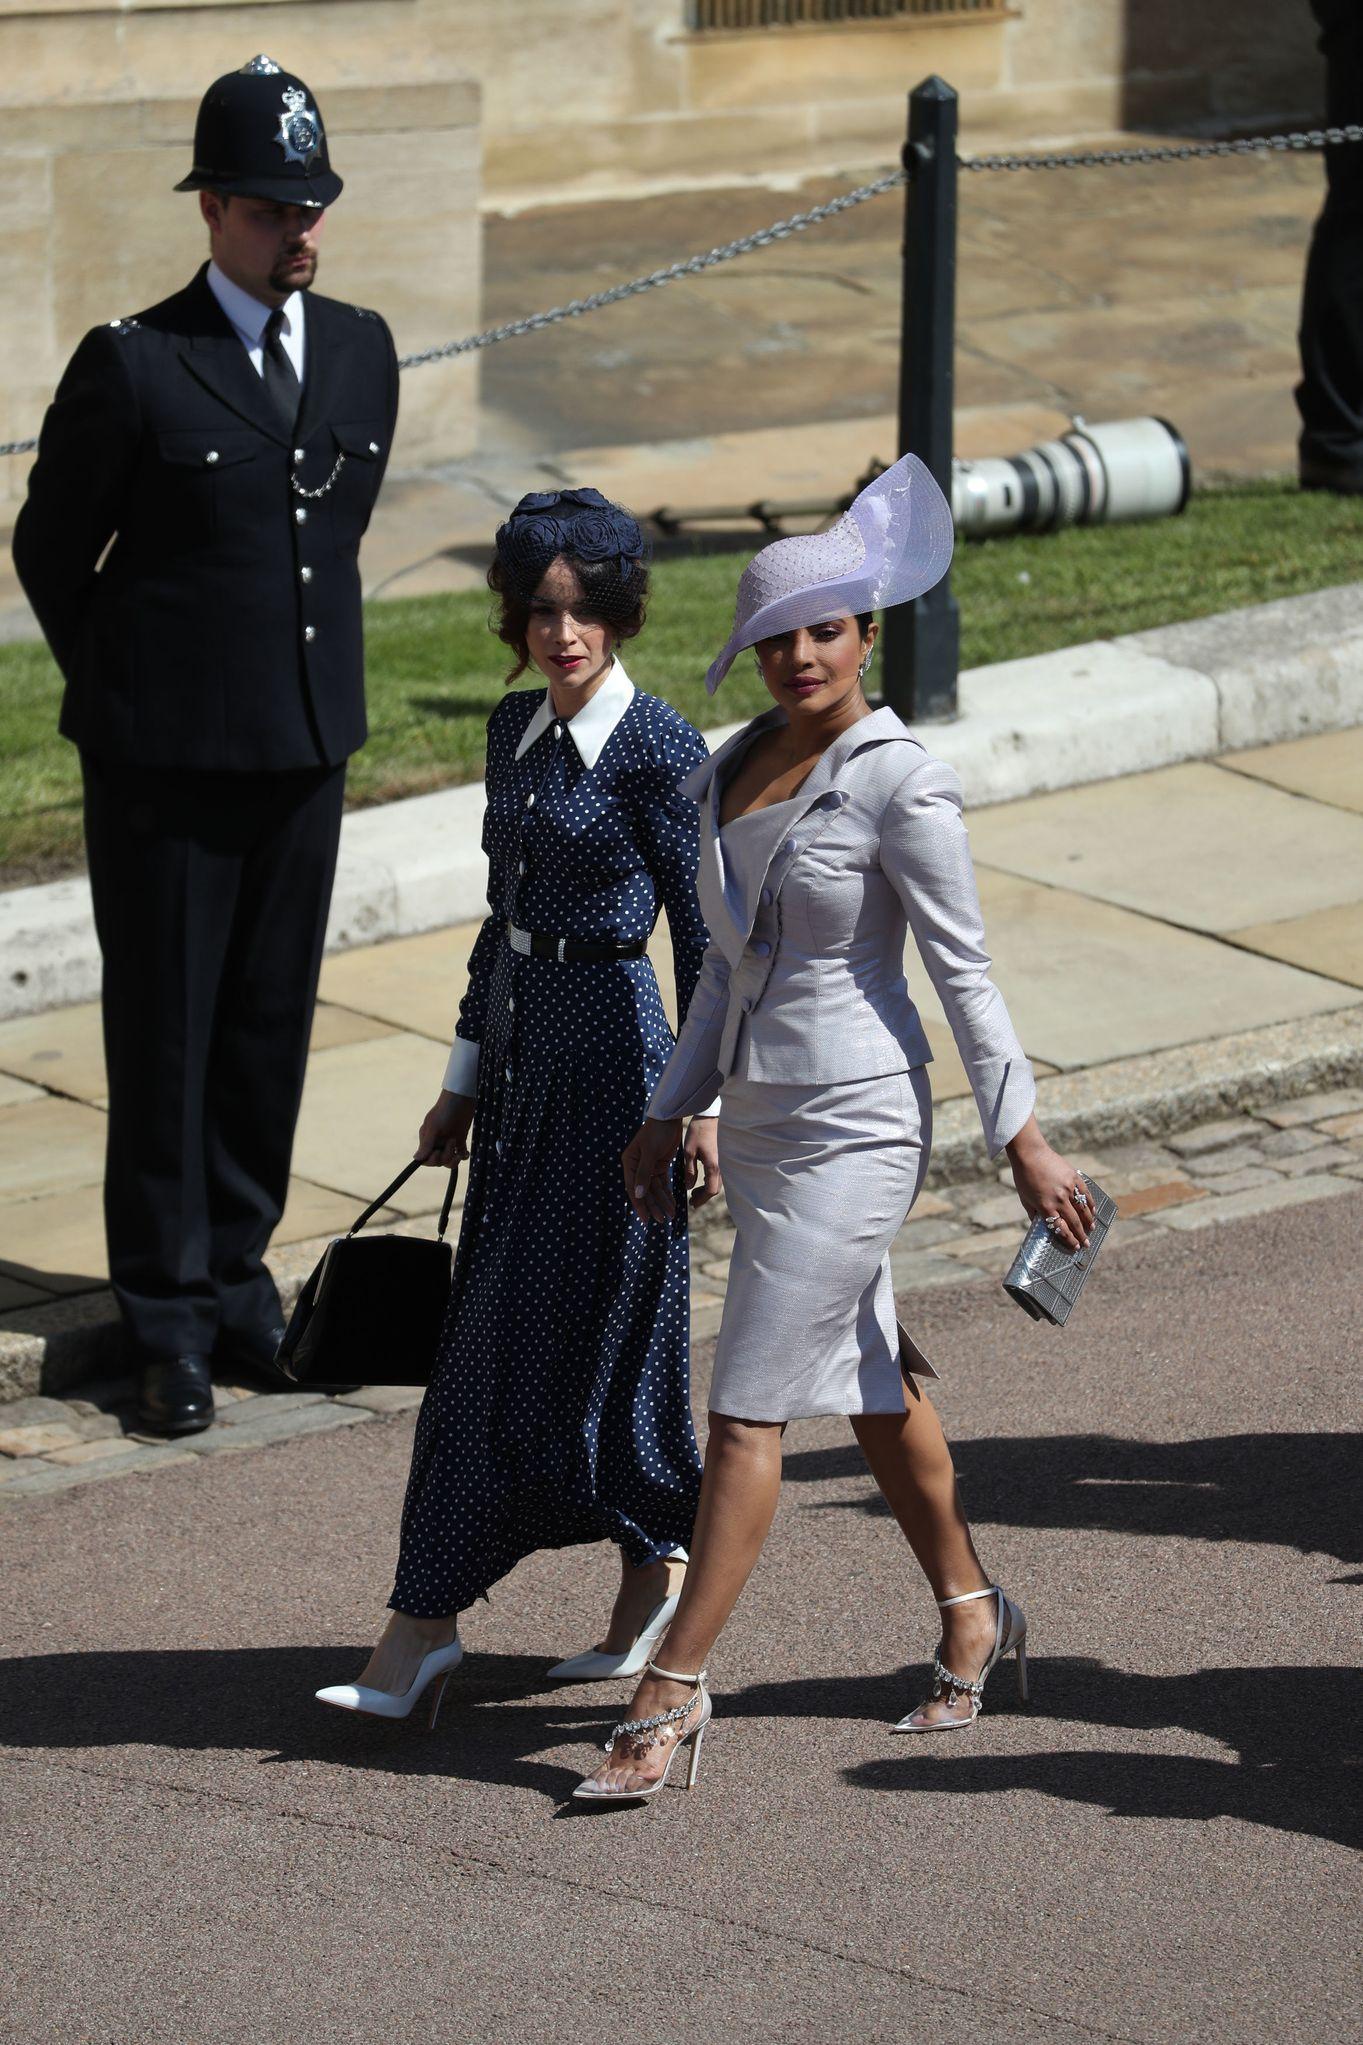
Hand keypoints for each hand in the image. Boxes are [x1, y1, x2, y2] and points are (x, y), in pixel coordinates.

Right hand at [415, 1090, 473, 1172]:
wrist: (462, 1098)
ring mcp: (448, 1141)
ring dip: (454, 1159)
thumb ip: (427, 1144)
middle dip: (445, 1156)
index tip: (438, 1152)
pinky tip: (465, 1153)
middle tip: (452, 1141)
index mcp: (427, 1139)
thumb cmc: (445, 1111)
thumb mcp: (434, 1127)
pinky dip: (462, 1156)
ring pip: (449, 1160)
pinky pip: (460, 1154)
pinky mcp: (460, 1138)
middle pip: (439, 1161)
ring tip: (459, 1152)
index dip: (433, 1160)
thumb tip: (416, 1159)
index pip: (426, 1159)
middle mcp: (436, 1142)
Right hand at [622, 1117, 683, 1224]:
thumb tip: (637, 1195)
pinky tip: (673, 1204)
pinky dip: (667, 1193)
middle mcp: (637, 1166)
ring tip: (671, 1215)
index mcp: (630, 1162)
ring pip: (655, 1189)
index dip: (639, 1205)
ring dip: (662, 1202)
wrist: (670, 1119)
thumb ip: (644, 1174)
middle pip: (645, 1191)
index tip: (646, 1219)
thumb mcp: (650, 1153)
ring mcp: (648, 1167)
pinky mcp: (660, 1165)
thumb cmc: (656, 1133)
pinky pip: (663, 1183)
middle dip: (654, 1206)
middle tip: (662, 1220)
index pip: (632, 1188)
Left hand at [684, 1116, 722, 1210]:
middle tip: (692, 1200)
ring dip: (707, 1189)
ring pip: (718, 1182)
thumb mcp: (689, 1152)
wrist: (711, 1115)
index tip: (692, 1203)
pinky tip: (702, 1178)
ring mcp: (725, 1162)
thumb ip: (690, 1171)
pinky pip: (719, 1174)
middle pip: (716, 1189)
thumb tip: (689, 1187)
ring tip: (694, 1190)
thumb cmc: (699, 1131)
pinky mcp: (724, 1157)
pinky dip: (710, 1180)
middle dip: (704, 1196)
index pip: (710, 1191)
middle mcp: (723, 1167)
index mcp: (714, 1166)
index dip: (701, 1199)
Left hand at [1005, 1117, 1094, 1251]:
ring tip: (1091, 1229)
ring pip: (1083, 1209)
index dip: (1069, 1240)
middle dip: (1081, 1236)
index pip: (1060, 1229)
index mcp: (1045, 1206)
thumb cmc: (1024, 1178)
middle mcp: (1058, 1199)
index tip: (1075, 1247)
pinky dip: (1091, 1204)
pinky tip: (1093, 1211)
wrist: (1030, 1154)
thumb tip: (1043, 1227)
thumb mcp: (1025, 1199)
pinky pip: (1086, 1194)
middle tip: (1087, 1244)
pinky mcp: (1074, 1177)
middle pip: (1074, 1222)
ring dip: (1089, 1221)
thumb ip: (1034, 1214)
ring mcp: (1068, 1188)